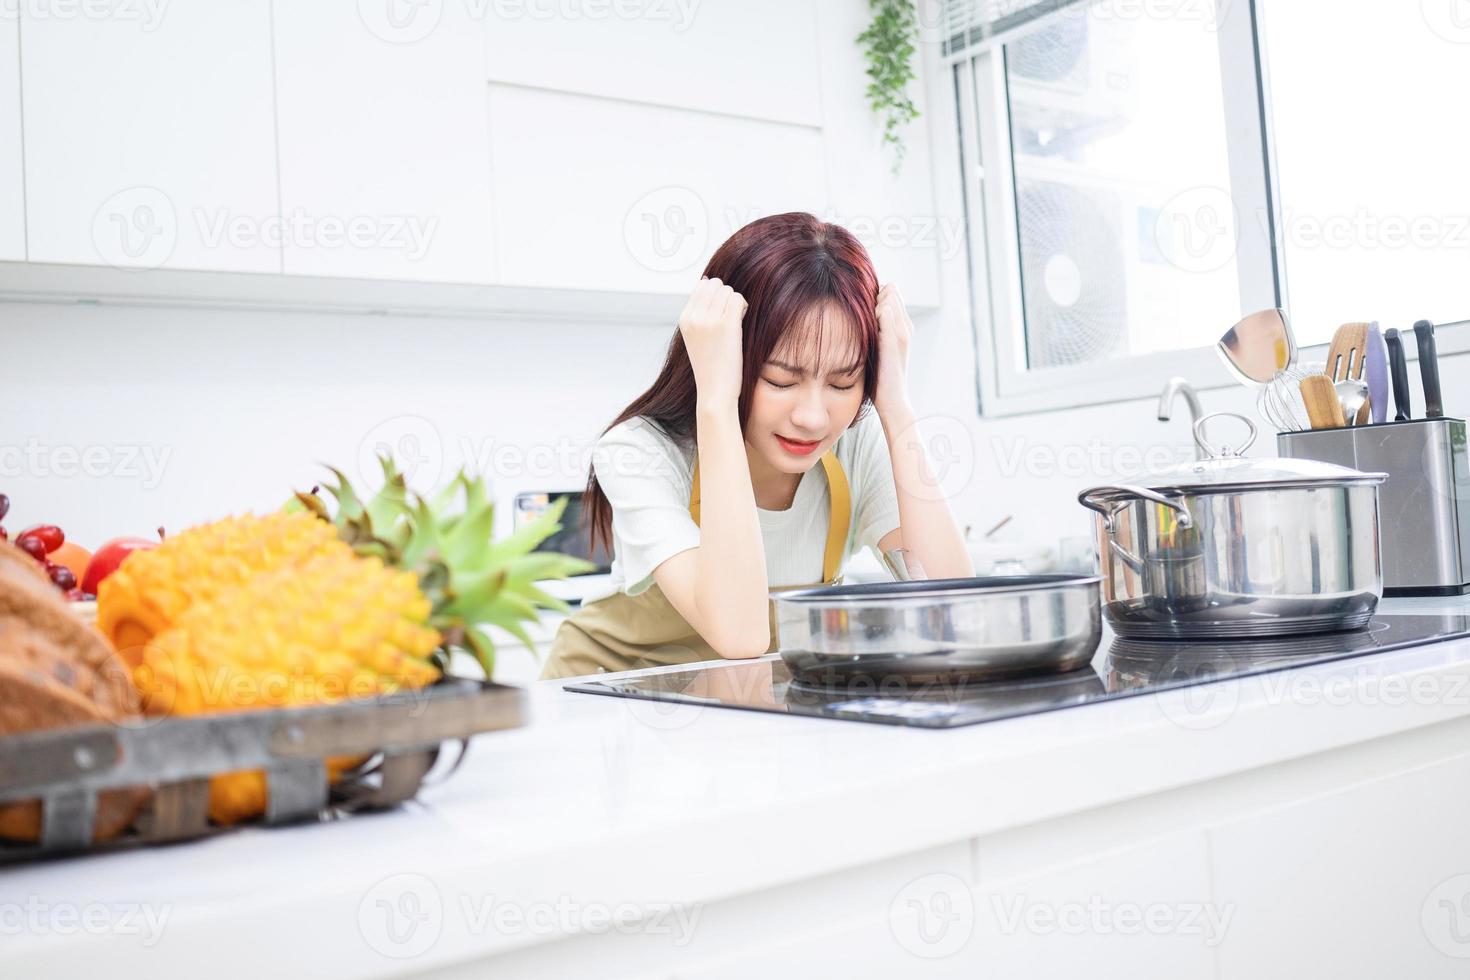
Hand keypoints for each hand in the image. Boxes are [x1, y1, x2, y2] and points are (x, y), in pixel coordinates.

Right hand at [679, 277, 746, 407]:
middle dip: (726, 296)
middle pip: (716, 285)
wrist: (715, 391)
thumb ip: (699, 311)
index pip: (701, 286)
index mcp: (684, 319)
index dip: (716, 295)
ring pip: (728, 290)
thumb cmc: (711, 366)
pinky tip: (741, 321)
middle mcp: (694, 317)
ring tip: (735, 321)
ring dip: (736, 302)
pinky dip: (744, 306)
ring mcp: (709, 320)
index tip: (720, 312)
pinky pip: (738, 299)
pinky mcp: (726, 325)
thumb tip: (706, 280)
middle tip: (730, 316)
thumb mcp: (696, 336)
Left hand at [873, 283, 911, 415]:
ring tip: (861, 326)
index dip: (874, 296)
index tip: (861, 311)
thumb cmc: (880, 377)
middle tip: (860, 318)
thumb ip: (873, 332)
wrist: (891, 400)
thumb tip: (858, 316)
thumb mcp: (876, 349)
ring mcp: (901, 332)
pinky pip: (886, 312)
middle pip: (890, 290)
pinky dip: (875, 312)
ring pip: (888, 297)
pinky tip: (863, 325)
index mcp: (902, 327)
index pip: (891, 292)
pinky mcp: (894, 340)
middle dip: (873, 297)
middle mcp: (905, 326)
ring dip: (872, 305)